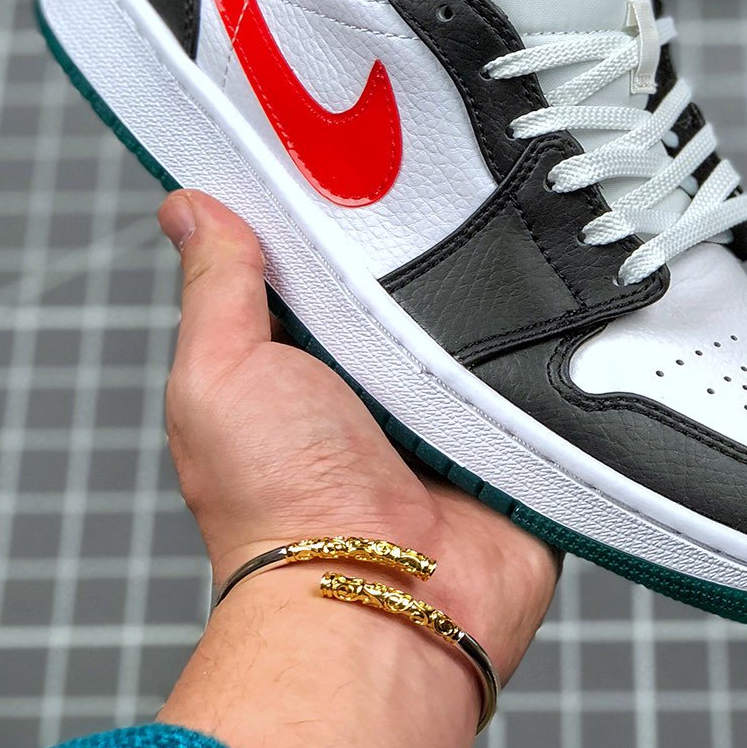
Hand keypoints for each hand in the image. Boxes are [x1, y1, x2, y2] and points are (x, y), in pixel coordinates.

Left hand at [159, 189, 558, 681]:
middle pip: (412, 282)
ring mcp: (449, 413)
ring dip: (492, 297)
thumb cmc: (277, 504)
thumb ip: (217, 286)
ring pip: (484, 320)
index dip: (342, 210)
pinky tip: (557, 303)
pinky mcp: (512, 439)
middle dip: (429, 245)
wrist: (382, 601)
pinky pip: (544, 373)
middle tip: (450, 185)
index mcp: (304, 362)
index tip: (365, 146)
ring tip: (504, 245)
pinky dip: (551, 346)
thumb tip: (189, 207)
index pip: (329, 262)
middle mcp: (377, 385)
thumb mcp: (220, 372)